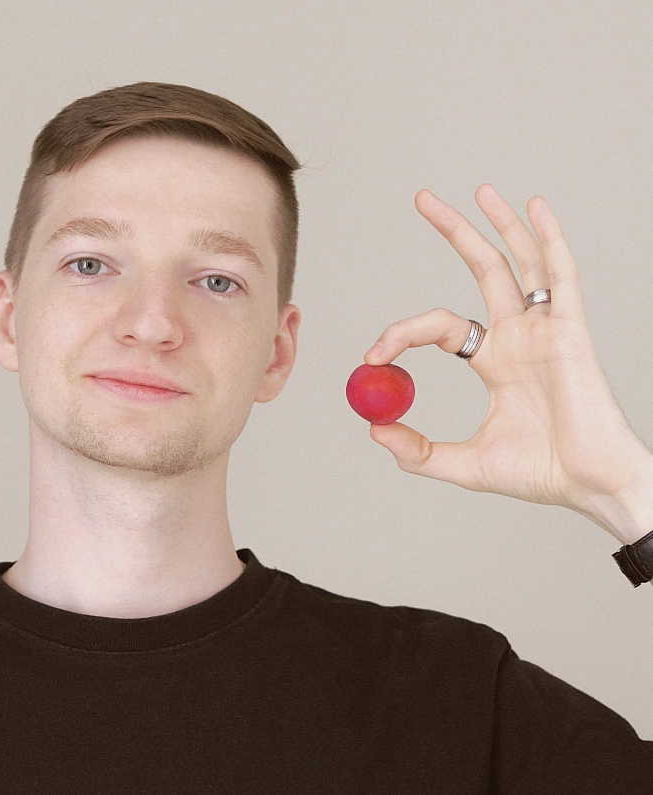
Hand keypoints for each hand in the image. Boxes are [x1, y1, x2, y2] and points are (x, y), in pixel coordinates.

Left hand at [365, 184, 652, 542]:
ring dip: (499, 224)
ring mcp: (544, 329)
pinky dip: (548, 239)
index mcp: (493, 361)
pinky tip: (533, 206)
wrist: (589, 486)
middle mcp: (518, 336)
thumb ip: (418, 451)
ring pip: (520, 262)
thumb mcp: (465, 463)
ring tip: (477, 190)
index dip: (402, 334)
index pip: (438, 327)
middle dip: (454, 232)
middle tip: (422, 198)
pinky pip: (560, 275)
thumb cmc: (540, 473)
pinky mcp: (570, 330)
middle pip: (483, 269)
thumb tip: (373, 429)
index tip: (372, 355)